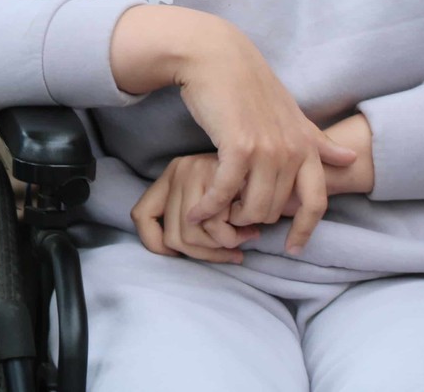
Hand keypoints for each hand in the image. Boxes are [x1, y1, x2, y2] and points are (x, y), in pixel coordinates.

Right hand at [110, 6, 354, 255]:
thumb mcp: (290, 114)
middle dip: (253, 219)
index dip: (306, 230)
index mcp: (307, 145)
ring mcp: (267, 150)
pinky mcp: (237, 148)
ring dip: (231, 215)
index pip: (317, 201)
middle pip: (276, 209)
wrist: (216, 57)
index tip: (293, 249)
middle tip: (232, 216)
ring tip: (215, 211)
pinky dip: (209, 206)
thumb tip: (351, 158)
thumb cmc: (250, 85)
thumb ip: (318, 140)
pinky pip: (225, 192)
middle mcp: (292, 151)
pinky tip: (196, 212)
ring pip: (253, 206)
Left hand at [133, 154, 259, 263]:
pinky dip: (234, 238)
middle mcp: (179, 171)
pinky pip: (215, 228)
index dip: (154, 243)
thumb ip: (194, 221)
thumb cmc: (249, 191)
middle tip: (231, 253)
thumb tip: (172, 251)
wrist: (282, 167)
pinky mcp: (216, 178)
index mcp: (172, 175)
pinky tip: (250, 231)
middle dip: (204, 255)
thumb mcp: (213, 203)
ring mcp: (195, 172)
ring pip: (191, 236)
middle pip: (172, 238)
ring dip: (221, 247)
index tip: (178, 255)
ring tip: (243, 237)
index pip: (141, 216)